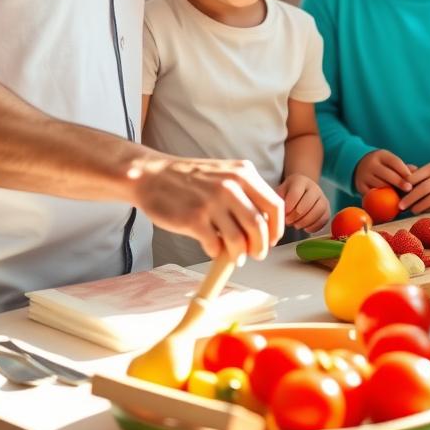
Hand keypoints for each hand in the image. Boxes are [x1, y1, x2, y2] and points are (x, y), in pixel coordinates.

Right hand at [131, 156, 283, 261]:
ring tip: (236, 256)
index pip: (275, 205)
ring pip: (239, 240)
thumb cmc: (191, 179)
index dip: (277, 228)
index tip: (272, 239)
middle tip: (257, 254)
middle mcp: (231, 186)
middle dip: (261, 246)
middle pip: (259, 226)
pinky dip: (217, 252)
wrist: (153, 175)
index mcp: (243, 173)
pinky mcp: (194, 219)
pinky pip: (215, 245)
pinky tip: (212, 248)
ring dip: (240, 254)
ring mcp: (212, 202)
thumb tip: (265, 225)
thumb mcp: (225, 174)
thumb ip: (246, 193)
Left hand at [276, 174, 330, 232]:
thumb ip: (279, 201)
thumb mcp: (281, 192)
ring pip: (318, 211)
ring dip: (305, 222)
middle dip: (295, 216)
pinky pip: (324, 219)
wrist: (303, 189)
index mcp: (300, 181)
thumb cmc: (289, 193)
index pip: (295, 194)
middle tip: (288, 221)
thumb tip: (278, 214)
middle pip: (307, 204)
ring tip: (296, 225)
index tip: (284, 213)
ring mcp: (323, 198)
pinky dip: (314, 226)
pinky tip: (305, 227)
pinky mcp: (327, 209)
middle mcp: (314, 188)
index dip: (288, 207)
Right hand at [354, 149, 414, 195]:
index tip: (412, 178)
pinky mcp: (360, 187)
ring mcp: (364, 176)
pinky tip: (391, 204)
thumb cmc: (383, 166)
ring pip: (379, 185)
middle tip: (409, 189)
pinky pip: (372, 195)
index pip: (393, 161)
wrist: (359, 166)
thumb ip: (403, 167)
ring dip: (391, 193)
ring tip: (403, 198)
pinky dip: (382, 200)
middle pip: (386, 173)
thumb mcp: (390, 162)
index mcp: (381, 155)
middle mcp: (371, 164)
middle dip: (399, 182)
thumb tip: (417, 172)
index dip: (403, 170)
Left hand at [398, 161, 429, 213]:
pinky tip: (423, 212)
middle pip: (423, 189)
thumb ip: (415, 173)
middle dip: (410, 199)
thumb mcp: (429, 168)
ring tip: (411, 210)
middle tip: (400, 206)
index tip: (397, 191)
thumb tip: (399, 179)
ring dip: (419, 207)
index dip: (406, 184)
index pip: (416, 176)